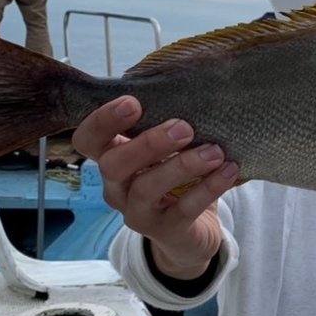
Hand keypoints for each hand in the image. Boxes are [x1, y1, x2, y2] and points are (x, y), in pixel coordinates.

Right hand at [71, 96, 239, 278]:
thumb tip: (188, 83)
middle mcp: (116, 187)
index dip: (102, 121)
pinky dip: (208, 188)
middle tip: (184, 127)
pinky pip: (183, 210)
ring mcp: (137, 212)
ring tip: (214, 151)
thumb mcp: (166, 150)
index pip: (87, 139)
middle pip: (113, 165)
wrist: (192, 232)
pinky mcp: (165, 231)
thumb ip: (165, 123)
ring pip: (146, 189)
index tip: (133, 102)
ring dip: (182, 166)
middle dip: (148, 143)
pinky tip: (228, 170)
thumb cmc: (176, 178)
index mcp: (112, 159)